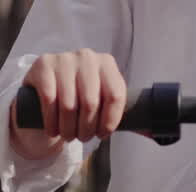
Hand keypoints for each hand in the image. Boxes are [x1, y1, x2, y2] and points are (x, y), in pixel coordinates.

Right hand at [9, 49, 126, 159]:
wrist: (46, 82)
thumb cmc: (79, 94)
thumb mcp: (100, 96)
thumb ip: (119, 110)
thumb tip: (152, 132)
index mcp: (106, 63)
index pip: (115, 95)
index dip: (109, 121)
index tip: (102, 134)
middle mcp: (87, 57)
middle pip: (91, 103)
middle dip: (86, 128)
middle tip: (82, 138)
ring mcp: (64, 58)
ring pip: (69, 105)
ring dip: (68, 129)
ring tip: (67, 135)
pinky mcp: (43, 65)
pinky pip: (49, 100)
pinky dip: (51, 121)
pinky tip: (52, 128)